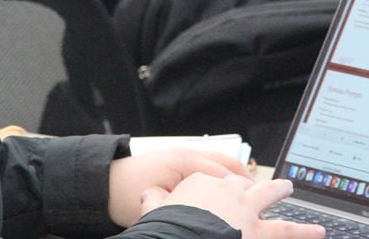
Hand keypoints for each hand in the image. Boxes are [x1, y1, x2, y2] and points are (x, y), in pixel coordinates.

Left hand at [107, 148, 251, 226]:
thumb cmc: (125, 195)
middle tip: (265, 199)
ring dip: (237, 177)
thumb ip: (189, 207)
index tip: (259, 204)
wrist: (103, 185)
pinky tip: (230, 191)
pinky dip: (224, 175)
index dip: (244, 190)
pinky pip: (210, 165)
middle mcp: (188, 154)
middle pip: (229, 165)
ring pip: (222, 163)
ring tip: (253, 195)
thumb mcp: (159, 207)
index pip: (225, 175)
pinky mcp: (180, 162)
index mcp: (185, 161)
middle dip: (247, 181)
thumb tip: (215, 214)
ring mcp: (185, 156)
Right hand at [141, 174, 325, 238]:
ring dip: (288, 202)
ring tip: (302, 206)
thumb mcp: (154, 209)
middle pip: (250, 186)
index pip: (219, 182)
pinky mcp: (261, 233)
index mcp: (204, 184)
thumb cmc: (166, 227)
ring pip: (274, 201)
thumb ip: (155, 201)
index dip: (226, 190)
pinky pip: (288, 232)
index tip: (228, 194)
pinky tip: (317, 233)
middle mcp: (231, 193)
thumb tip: (149, 195)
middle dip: (262, 187)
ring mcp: (249, 212)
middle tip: (274, 187)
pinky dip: (303, 232)